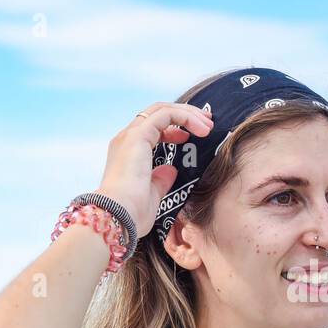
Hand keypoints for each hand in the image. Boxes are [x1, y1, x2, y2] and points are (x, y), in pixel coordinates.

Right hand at [97, 102, 213, 236]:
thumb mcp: (152, 195)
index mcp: (128, 152)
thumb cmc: (132, 213)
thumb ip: (161, 180)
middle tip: (207, 123)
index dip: (174, 129)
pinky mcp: (138, 135)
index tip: (191, 138)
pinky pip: (166, 115)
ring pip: (162, 110)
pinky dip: (186, 117)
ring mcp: (130, 135)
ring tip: (208, 125)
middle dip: (184, 115)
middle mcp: (126, 140)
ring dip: (188, 114)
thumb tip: (170, 170)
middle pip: (158, 114)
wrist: (119, 217)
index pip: (151, 128)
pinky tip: (202, 130)